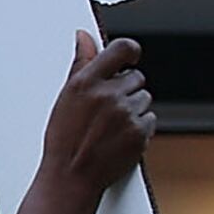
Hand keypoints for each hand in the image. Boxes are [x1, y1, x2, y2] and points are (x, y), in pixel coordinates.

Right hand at [37, 33, 156, 203]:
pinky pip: (150, 120)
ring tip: (111, 126)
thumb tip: (85, 37)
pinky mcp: (140, 132)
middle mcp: (108, 95)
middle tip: (107, 108)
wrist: (70, 177)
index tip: (129, 57)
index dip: (130, 52)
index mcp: (86, 82)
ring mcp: (126, 114)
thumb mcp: (66, 97)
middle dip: (126, 89)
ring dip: (133, 109)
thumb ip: (82, 64)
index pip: (122, 49)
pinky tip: (119, 137)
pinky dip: (139, 127)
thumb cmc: (63, 139)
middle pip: (136, 77)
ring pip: (144, 99)